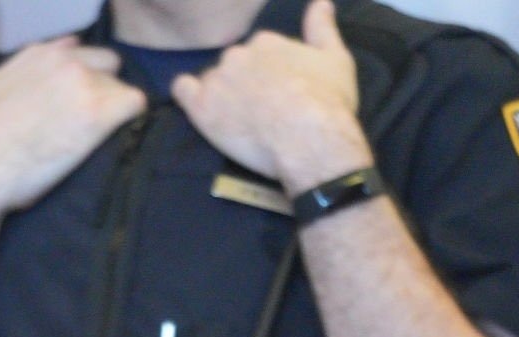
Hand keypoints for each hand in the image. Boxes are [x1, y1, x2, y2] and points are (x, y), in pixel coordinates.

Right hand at [0, 38, 145, 215]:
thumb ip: (26, 67)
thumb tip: (61, 49)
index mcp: (40, 54)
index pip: (82, 55)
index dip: (83, 83)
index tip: (77, 108)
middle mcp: (65, 59)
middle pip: (108, 66)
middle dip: (102, 91)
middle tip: (88, 126)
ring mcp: (83, 82)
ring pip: (121, 89)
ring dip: (113, 113)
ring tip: (95, 142)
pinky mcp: (99, 111)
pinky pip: (136, 105)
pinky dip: (130, 124)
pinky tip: (112, 143)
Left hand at [170, 0, 370, 191]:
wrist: (309, 140)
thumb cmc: (328, 101)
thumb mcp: (336, 58)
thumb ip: (322, 28)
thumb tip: (321, 3)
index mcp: (266, 41)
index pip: (258, 52)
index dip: (267, 73)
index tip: (277, 92)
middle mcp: (237, 54)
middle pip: (234, 66)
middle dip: (244, 83)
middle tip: (260, 110)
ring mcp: (218, 80)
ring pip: (212, 81)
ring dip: (221, 94)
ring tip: (238, 119)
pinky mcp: (202, 108)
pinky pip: (182, 91)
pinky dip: (188, 95)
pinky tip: (200, 107)